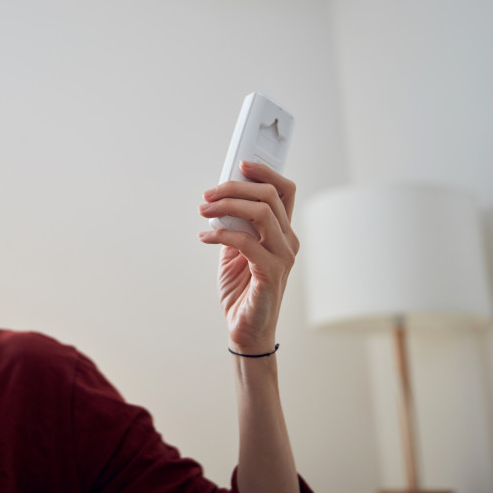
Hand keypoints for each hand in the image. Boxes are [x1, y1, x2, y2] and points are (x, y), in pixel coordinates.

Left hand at [197, 161, 298, 353]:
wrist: (245, 328)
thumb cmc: (242, 289)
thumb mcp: (235, 250)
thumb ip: (234, 225)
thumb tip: (220, 200)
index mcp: (283, 232)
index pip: (285, 191)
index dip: (266, 172)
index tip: (241, 164)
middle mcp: (288, 241)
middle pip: (269, 196)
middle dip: (235, 188)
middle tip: (208, 194)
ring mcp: (283, 257)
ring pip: (261, 213)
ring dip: (227, 206)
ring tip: (203, 210)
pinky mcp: (271, 273)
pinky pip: (246, 242)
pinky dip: (221, 234)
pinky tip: (204, 237)